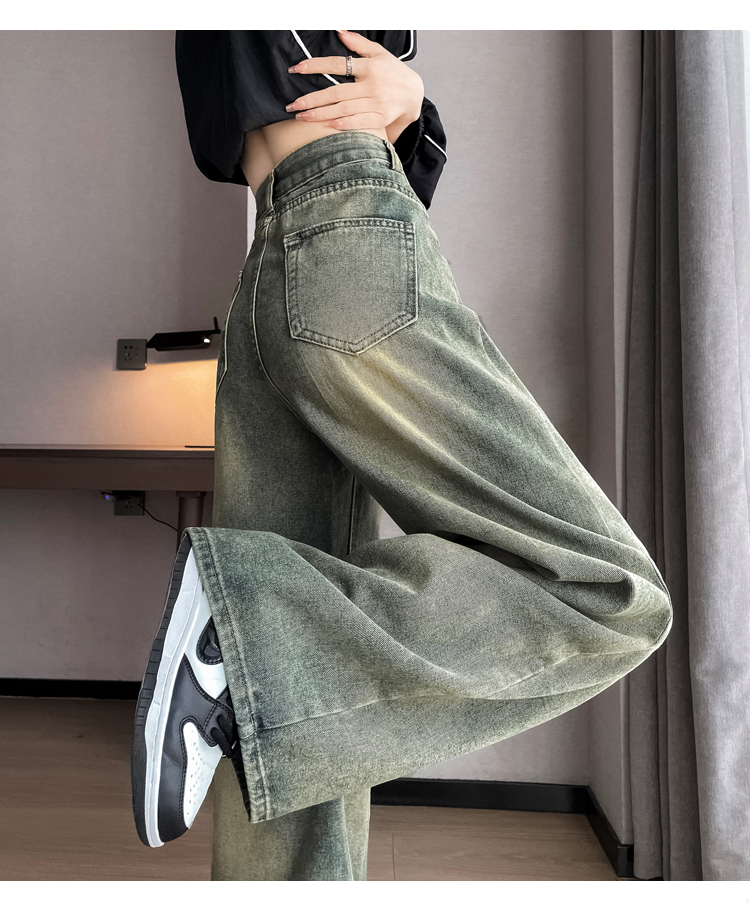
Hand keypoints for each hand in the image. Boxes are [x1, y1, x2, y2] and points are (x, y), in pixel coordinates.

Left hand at [285, 30, 423, 141]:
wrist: (414, 94)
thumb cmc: (393, 72)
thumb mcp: (379, 53)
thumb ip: (358, 44)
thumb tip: (339, 31)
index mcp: (369, 67)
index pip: (337, 64)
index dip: (315, 66)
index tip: (296, 69)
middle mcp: (372, 85)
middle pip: (336, 92)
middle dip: (312, 99)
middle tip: (293, 105)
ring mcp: (376, 103)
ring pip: (344, 109)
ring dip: (321, 114)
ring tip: (302, 117)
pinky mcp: (380, 118)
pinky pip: (360, 122)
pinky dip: (344, 124)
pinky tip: (328, 126)